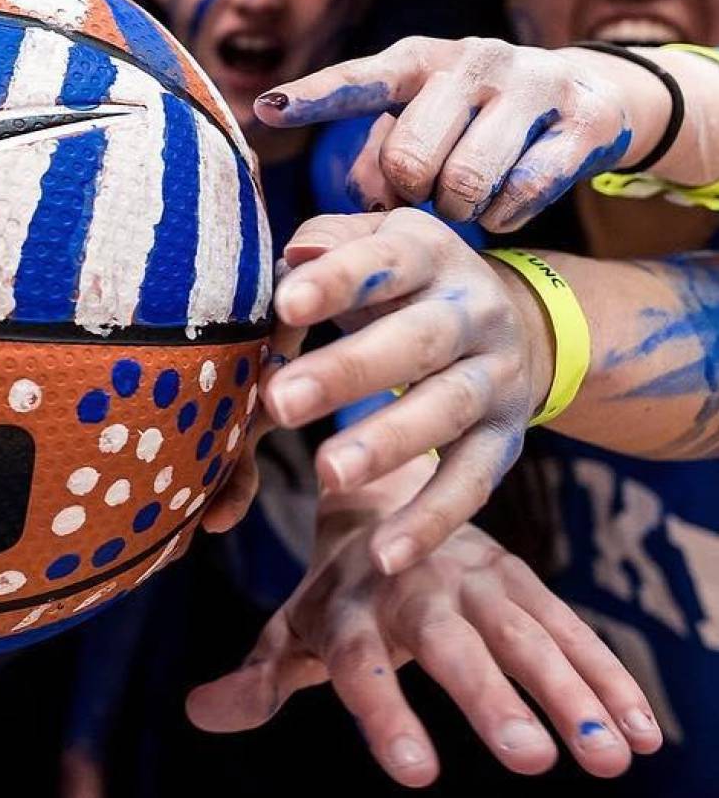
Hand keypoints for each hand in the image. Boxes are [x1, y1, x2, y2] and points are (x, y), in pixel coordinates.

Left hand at [187, 468, 662, 786]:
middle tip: (531, 762)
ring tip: (609, 758)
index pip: (362, 666)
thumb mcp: (293, 625)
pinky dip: (609, 680)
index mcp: (351, 606)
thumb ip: (259, 675)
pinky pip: (571, 632)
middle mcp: (415, 589)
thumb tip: (200, 713)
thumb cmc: (335, 587)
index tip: (418, 774)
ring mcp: (475, 582)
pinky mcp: (522, 584)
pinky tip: (646, 737)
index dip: (385, 714)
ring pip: (525, 638)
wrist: (382, 495)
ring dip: (569, 696)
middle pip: (454, 648)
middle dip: (490, 700)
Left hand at [255, 35, 650, 228]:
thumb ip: (379, 159)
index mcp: (418, 60)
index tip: (266, 109)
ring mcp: (531, 85)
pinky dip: (507, 216)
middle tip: (427, 193)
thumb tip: (358, 205)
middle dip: (411, 194)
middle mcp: (472, 60)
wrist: (594, 96)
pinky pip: (522, 196)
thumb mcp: (426, 125)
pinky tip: (509, 202)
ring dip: (461, 212)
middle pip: (409, 160)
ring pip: (466, 185)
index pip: (357, 81)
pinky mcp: (584, 120)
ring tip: (468, 199)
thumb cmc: (479, 121)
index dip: (311, 97)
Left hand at [263, 212, 551, 570]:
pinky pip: (472, 483)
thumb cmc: (403, 280)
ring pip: (444, 411)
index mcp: (428, 252)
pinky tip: (384, 555)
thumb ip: (327, 246)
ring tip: (326, 474)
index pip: (384, 260)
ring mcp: (495, 378)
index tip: (286, 304)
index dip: (337, 281)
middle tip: (279, 402)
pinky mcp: (504, 439)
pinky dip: (431, 522)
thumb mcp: (373, 243)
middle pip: (415, 341)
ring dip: (387, 444)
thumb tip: (292, 257)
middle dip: (348, 372)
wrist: (518, 320)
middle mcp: (472, 311)